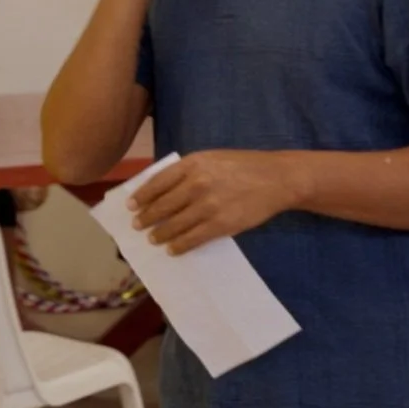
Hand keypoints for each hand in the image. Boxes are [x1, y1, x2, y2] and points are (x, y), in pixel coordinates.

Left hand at [129, 150, 303, 254]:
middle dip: (147, 217)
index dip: (141, 196)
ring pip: (175, 224)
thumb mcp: (212, 158)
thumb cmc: (243, 166)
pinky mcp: (221, 224)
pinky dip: (179, 246)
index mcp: (192, 163)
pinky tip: (172, 249)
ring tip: (153, 239)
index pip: (157, 182)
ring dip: (160, 234)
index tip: (131, 206)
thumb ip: (188, 171)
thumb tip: (161, 189)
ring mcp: (208, 205)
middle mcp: (197, 183)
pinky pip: (193, 238)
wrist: (277, 178)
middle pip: (162, 205)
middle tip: (138, 225)